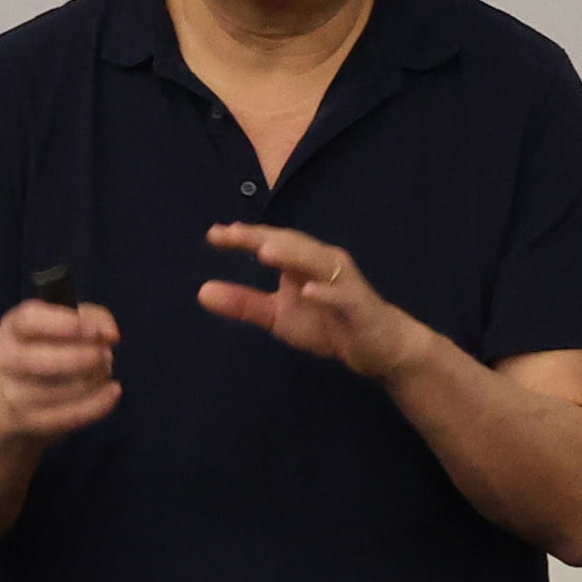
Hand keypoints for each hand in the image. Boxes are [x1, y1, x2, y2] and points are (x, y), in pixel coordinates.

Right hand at [0, 299, 121, 438]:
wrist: (20, 398)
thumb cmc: (52, 349)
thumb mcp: (70, 323)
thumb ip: (93, 319)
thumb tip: (110, 334)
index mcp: (14, 327)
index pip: (29, 321)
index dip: (61, 324)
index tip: (91, 330)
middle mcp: (7, 359)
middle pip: (38, 361)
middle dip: (80, 358)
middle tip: (105, 355)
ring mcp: (16, 394)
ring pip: (54, 392)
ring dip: (90, 381)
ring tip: (104, 371)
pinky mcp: (31, 421)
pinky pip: (65, 417)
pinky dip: (96, 405)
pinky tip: (112, 391)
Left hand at [200, 224, 425, 376]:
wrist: (379, 347)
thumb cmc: (329, 324)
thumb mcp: (278, 317)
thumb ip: (244, 304)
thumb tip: (202, 291)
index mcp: (302, 262)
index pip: (271, 242)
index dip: (244, 237)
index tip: (214, 234)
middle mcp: (323, 263)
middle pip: (291, 244)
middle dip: (262, 237)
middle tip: (232, 233)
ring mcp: (343, 282)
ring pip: (317, 262)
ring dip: (292, 255)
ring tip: (264, 251)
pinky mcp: (359, 306)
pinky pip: (341, 296)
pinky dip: (326, 292)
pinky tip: (308, 291)